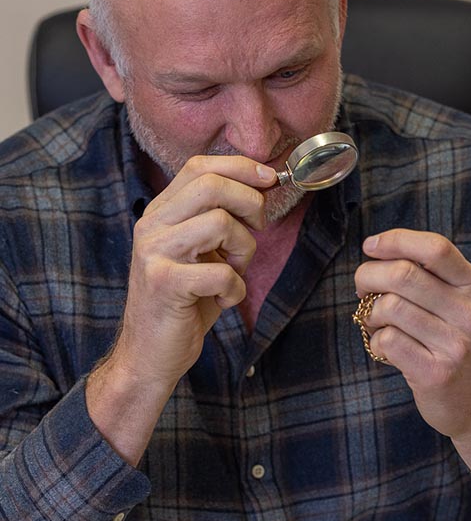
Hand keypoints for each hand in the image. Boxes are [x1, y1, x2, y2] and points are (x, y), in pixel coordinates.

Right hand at [87, 155, 275, 463]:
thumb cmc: (185, 303)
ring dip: (243, 250)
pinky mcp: (163, 283)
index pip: (199, 167)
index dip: (240, 167)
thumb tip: (261, 187)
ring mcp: (154, 252)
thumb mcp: (204, 253)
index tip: (270, 179)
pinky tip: (224, 301)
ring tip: (234, 273)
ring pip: (219, 223)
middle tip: (257, 230)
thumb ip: (220, 220)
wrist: (150, 353)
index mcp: (162, 212)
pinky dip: (235, 289)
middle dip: (250, 203)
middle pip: (211, 184)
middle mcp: (152, 224)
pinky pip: (221, 272)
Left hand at [354, 229, 470, 491]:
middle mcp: (469, 313)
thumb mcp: (466, 307)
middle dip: (368, 276)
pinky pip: (388, 341)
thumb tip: (381, 253)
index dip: (396, 240)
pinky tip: (384, 349)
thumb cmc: (464, 347)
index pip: (436, 248)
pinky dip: (376, 341)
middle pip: (403, 274)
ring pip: (390, 307)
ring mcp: (454, 345)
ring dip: (370, 314)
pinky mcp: (436, 373)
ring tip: (376, 324)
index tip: (370, 246)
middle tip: (362, 289)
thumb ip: (435, 279)